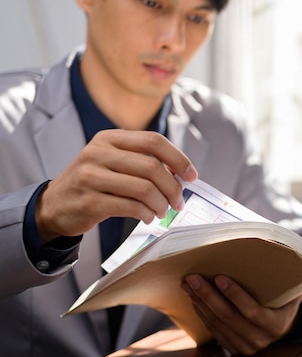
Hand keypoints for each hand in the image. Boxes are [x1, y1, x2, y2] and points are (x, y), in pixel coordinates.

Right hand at [36, 130, 197, 242]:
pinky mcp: (90, 201)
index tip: (192, 176)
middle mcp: (98, 152)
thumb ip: (142, 161)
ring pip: (144, 189)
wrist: (55, 205)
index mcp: (109, 138)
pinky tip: (148, 217)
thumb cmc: (94, 183)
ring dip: (161, 204)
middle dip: (173, 188)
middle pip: (152, 167)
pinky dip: (147, 214)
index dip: (178, 159)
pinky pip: (131, 207)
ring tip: (162, 211)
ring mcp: (91, 176)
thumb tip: (181, 173)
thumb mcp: (112, 161)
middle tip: (178, 202)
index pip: (153, 141)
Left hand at [181, 274, 301, 355]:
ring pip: (217, 323)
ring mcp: (244, 347)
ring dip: (200, 302)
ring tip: (188, 283)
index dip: (235, 295)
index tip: (219, 277)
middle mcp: (260, 340)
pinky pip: (212, 329)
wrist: (279, 325)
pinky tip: (193, 296)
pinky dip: (201, 311)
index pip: (253, 312)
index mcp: (277, 326)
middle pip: (229, 317)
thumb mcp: (296, 290)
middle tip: (193, 277)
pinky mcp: (231, 348)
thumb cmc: (286, 300)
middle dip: (208, 296)